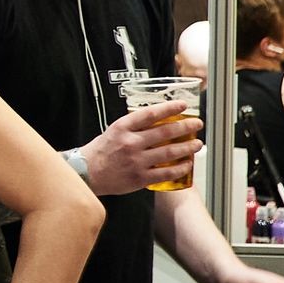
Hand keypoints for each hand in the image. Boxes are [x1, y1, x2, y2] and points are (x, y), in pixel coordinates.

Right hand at [81, 100, 201, 195]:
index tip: (183, 105)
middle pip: (164, 132)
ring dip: (187, 147)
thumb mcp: (113, 131)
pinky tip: (187, 164)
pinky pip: (165, 172)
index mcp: (122, 128)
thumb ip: (133, 127)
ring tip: (197, 144)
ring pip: (169, 152)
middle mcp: (130, 143)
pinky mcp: (140, 177)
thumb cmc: (99, 152)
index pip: (150, 114)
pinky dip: (179, 168)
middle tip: (197, 124)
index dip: (169, 108)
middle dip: (185, 126)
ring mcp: (136, 161)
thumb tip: (156, 121)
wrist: (86, 173)